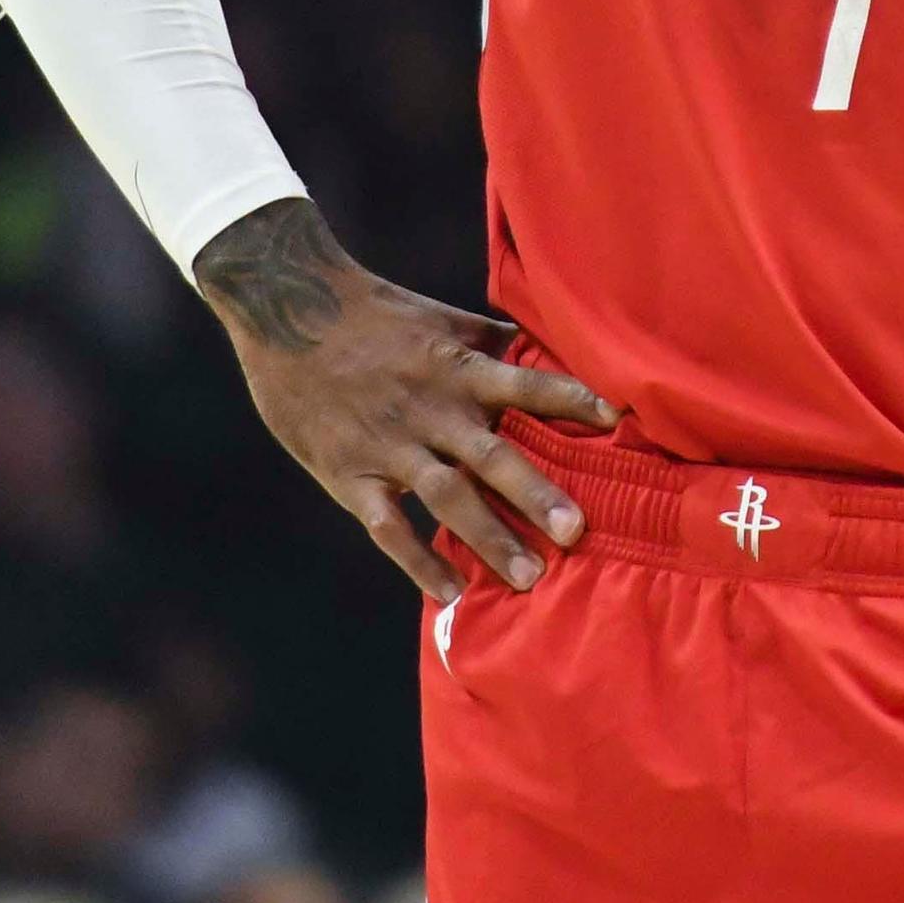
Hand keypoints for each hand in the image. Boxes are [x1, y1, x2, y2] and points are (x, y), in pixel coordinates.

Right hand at [195, 198, 619, 601]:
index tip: (615, 418)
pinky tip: (449, 591)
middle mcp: (431, 409)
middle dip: (535, 494)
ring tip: (530, 577)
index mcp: (458, 366)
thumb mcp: (440, 317)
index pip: (526, 384)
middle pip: (492, 456)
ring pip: (447, 498)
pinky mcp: (351, 474)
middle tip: (578, 532)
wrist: (289, 310)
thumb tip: (546, 349)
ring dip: (489, 538)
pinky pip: (388, 527)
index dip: (570, 399)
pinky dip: (418, 561)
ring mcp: (390, 445)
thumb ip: (491, 340)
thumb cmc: (374, 312)